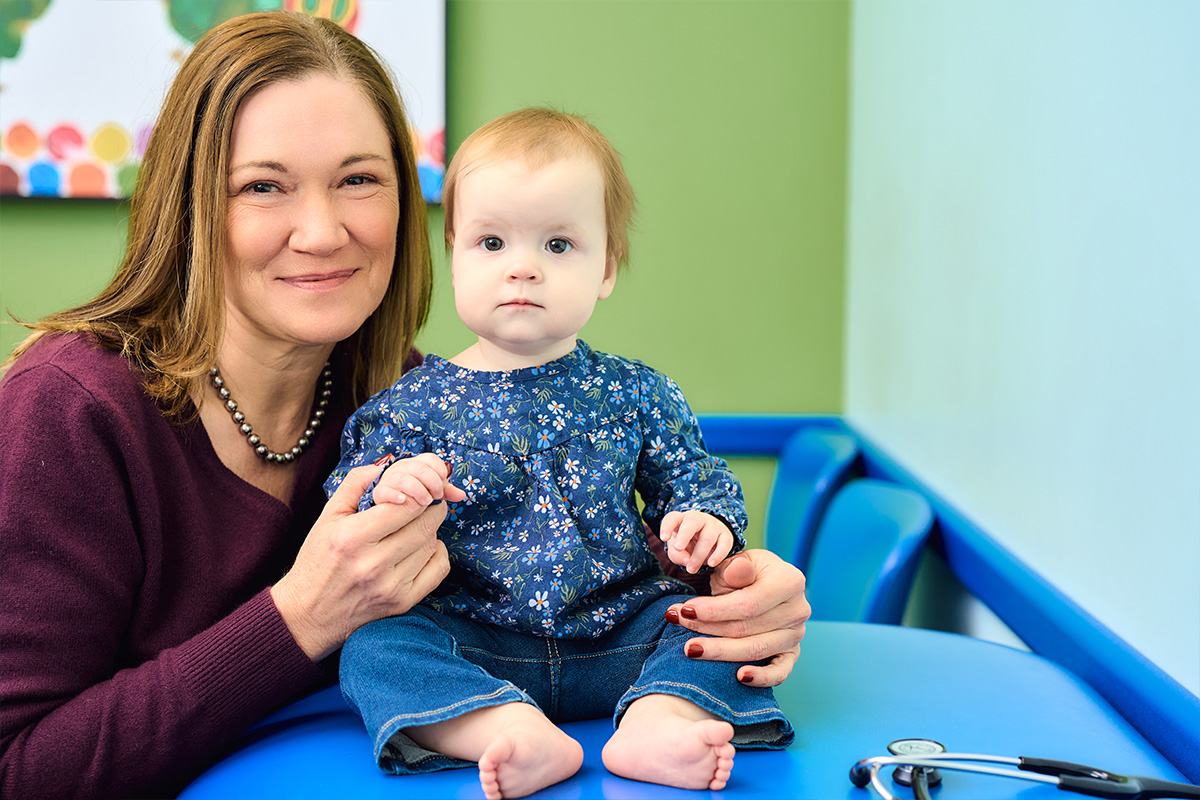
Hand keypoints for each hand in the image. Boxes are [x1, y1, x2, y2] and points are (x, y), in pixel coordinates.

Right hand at [271, 463, 453, 660]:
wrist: (308, 614)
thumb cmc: (318, 560)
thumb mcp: (328, 515)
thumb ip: (358, 483)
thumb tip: (390, 463)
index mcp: (352, 537)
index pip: (406, 504)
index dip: (418, 491)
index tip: (416, 489)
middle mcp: (374, 563)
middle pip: (425, 522)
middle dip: (429, 506)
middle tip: (422, 503)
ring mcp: (391, 586)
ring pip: (433, 543)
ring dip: (429, 529)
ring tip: (411, 527)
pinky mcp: (403, 603)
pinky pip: (440, 568)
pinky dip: (436, 552)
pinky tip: (419, 549)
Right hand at [371, 453, 467, 506]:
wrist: (383, 503)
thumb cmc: (411, 493)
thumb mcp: (429, 489)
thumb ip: (445, 490)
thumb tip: (461, 495)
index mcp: (415, 464)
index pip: (430, 459)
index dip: (439, 470)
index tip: (443, 483)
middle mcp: (401, 468)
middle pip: (419, 468)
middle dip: (432, 482)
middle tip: (437, 496)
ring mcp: (389, 480)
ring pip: (404, 479)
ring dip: (418, 490)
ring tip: (424, 502)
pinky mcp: (379, 493)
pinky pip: (384, 491)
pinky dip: (395, 495)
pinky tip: (403, 501)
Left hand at [658, 510, 734, 573]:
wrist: (711, 539)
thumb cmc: (688, 543)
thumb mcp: (677, 549)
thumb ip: (676, 555)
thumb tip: (687, 561)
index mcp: (681, 519)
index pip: (673, 518)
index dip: (667, 526)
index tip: (664, 538)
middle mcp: (697, 519)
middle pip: (692, 521)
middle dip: (684, 534)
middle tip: (678, 548)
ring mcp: (713, 526)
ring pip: (707, 538)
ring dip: (698, 556)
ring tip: (691, 569)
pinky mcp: (726, 536)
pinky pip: (724, 544)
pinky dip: (718, 555)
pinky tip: (711, 564)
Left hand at [664, 549, 809, 687]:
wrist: (762, 585)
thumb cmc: (746, 573)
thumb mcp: (740, 562)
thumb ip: (737, 568)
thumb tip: (738, 570)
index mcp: (790, 581)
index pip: (748, 604)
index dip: (713, 610)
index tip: (684, 610)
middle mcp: (799, 610)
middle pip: (747, 628)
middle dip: (707, 628)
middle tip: (676, 623)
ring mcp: (796, 634)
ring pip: (755, 650)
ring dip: (719, 652)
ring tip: (690, 649)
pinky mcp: (792, 653)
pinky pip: (780, 672)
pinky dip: (761, 678)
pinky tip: (739, 678)